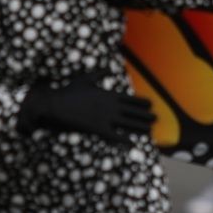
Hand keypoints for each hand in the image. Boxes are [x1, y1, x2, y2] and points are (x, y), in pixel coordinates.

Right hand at [17, 74, 154, 143]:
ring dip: (140, 128)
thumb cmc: (70, 91)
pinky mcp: (98, 128)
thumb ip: (100, 73)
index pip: (130, 99)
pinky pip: (114, 136)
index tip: (152, 105)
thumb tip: (108, 68)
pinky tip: (132, 144)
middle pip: (133, 112)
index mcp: (109, 94)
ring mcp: (105, 118)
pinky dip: (124, 140)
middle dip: (145, 116)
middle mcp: (111, 106)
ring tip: (150, 131)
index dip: (142, 103)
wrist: (56, 104)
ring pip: (128, 124)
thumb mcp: (86, 79)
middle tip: (156, 119)